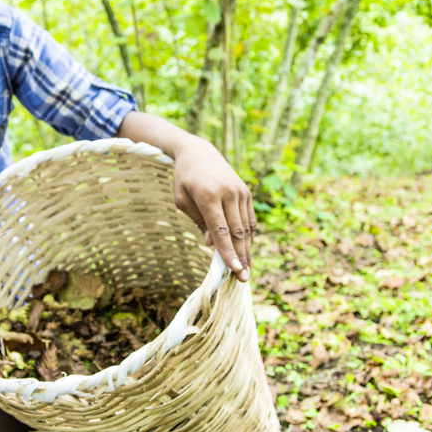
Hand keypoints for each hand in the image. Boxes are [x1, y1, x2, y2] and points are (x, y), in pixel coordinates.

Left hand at [171, 136, 255, 281]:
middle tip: (244, 279)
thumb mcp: (182, 199)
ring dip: (248, 250)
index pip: (221, 229)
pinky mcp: (246, 192)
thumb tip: (213, 244)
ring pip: (246, 227)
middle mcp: (228, 193)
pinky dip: (249, 237)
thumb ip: (198, 221)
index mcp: (209, 194)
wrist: (199, 152)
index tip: (234, 270)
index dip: (228, 251)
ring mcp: (240, 192)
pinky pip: (249, 219)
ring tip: (247, 271)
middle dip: (241, 257)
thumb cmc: (184, 178)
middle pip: (237, 231)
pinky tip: (247, 252)